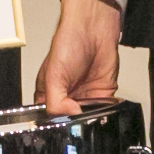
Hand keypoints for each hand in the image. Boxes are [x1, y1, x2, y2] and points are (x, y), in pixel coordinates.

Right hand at [37, 0, 123, 115]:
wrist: (94, 29)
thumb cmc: (68, 43)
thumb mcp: (53, 75)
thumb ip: (56, 101)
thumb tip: (70, 115)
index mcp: (48, 94)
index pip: (48, 117)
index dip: (55, 123)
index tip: (63, 124)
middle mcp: (66, 97)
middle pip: (69, 120)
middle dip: (75, 122)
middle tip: (78, 118)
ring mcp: (85, 97)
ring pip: (87, 118)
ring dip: (90, 118)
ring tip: (89, 112)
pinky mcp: (102, 95)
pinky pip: (104, 111)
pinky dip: (105, 113)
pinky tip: (102, 110)